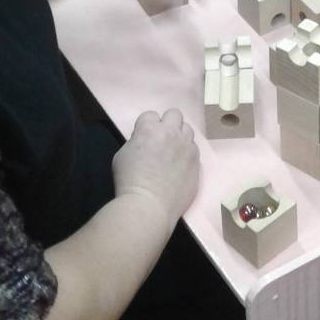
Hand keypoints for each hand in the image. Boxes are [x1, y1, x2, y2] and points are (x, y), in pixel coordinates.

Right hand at [113, 108, 199, 229]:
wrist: (149, 205)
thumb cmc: (129, 181)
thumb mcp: (122, 155)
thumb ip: (136, 141)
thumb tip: (145, 142)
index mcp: (149, 129)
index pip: (150, 115)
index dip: (146, 126)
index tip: (144, 138)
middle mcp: (171, 133)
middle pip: (174, 114)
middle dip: (167, 123)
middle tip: (161, 139)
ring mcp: (187, 147)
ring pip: (188, 130)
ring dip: (180, 136)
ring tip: (173, 151)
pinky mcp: (197, 161)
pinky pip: (194, 149)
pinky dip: (187, 153)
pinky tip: (180, 166)